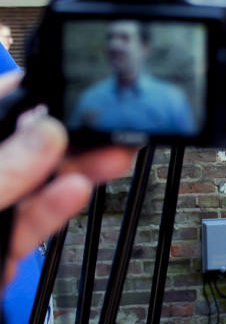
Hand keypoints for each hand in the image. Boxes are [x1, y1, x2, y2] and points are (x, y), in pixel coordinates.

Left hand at [0, 73, 135, 284]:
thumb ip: (3, 171)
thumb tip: (46, 133)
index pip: (2, 105)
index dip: (35, 91)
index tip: (75, 78)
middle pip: (30, 146)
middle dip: (74, 134)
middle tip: (116, 123)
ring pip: (39, 184)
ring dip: (78, 169)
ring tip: (114, 156)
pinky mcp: (4, 246)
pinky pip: (35, 221)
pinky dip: (59, 208)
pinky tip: (79, 190)